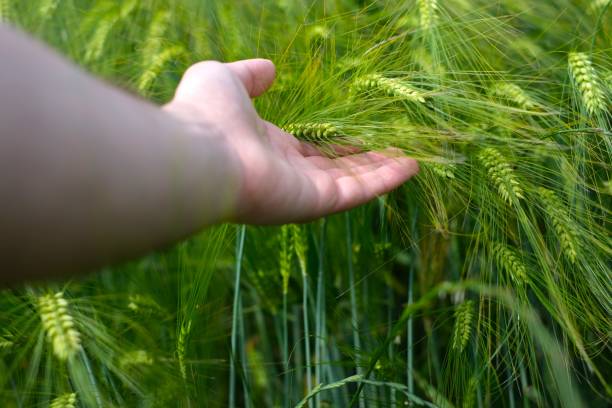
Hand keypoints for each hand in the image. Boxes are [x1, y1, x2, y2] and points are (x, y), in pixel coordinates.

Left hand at [164, 59, 418, 223]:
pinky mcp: (314, 202)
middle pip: (334, 169)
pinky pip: (357, 192)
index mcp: (267, 149)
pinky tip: (410, 166)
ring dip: (381, 171)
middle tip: (392, 150)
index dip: (334, 144)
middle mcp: (286, 175)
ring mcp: (302, 192)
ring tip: (412, 158)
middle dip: (363, 161)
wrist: (198, 153)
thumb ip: (249, 75)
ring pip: (351, 182)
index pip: (308, 150)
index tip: (357, 137)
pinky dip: (385, 181)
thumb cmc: (207, 115)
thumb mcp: (226, 80)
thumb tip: (270, 69)